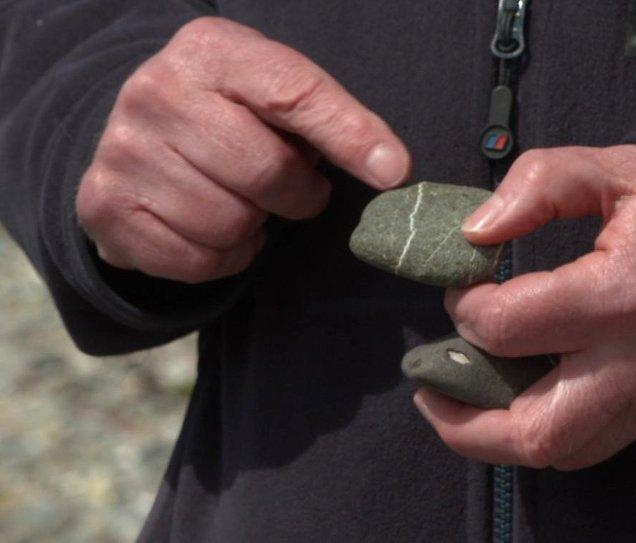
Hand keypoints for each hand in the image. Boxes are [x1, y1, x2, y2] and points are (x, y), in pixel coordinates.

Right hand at [77, 17, 409, 282]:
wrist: (141, 134)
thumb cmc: (232, 114)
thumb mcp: (277, 93)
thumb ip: (331, 120)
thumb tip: (390, 168)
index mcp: (210, 50)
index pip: (294, 93)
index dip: (348, 136)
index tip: (393, 172)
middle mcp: (154, 92)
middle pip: (265, 171)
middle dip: (296, 193)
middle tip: (294, 187)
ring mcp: (122, 152)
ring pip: (231, 223)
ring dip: (254, 225)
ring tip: (243, 199)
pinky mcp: (104, 209)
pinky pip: (199, 260)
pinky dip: (223, 256)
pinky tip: (215, 225)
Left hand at [414, 145, 635, 469]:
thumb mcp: (619, 171)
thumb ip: (542, 183)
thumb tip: (476, 231)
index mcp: (619, 295)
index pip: (508, 325)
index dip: (466, 305)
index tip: (464, 283)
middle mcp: (633, 363)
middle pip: (532, 429)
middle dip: (463, 420)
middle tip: (429, 386)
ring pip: (560, 452)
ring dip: (496, 441)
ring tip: (459, 408)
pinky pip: (591, 446)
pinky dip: (544, 436)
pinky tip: (518, 404)